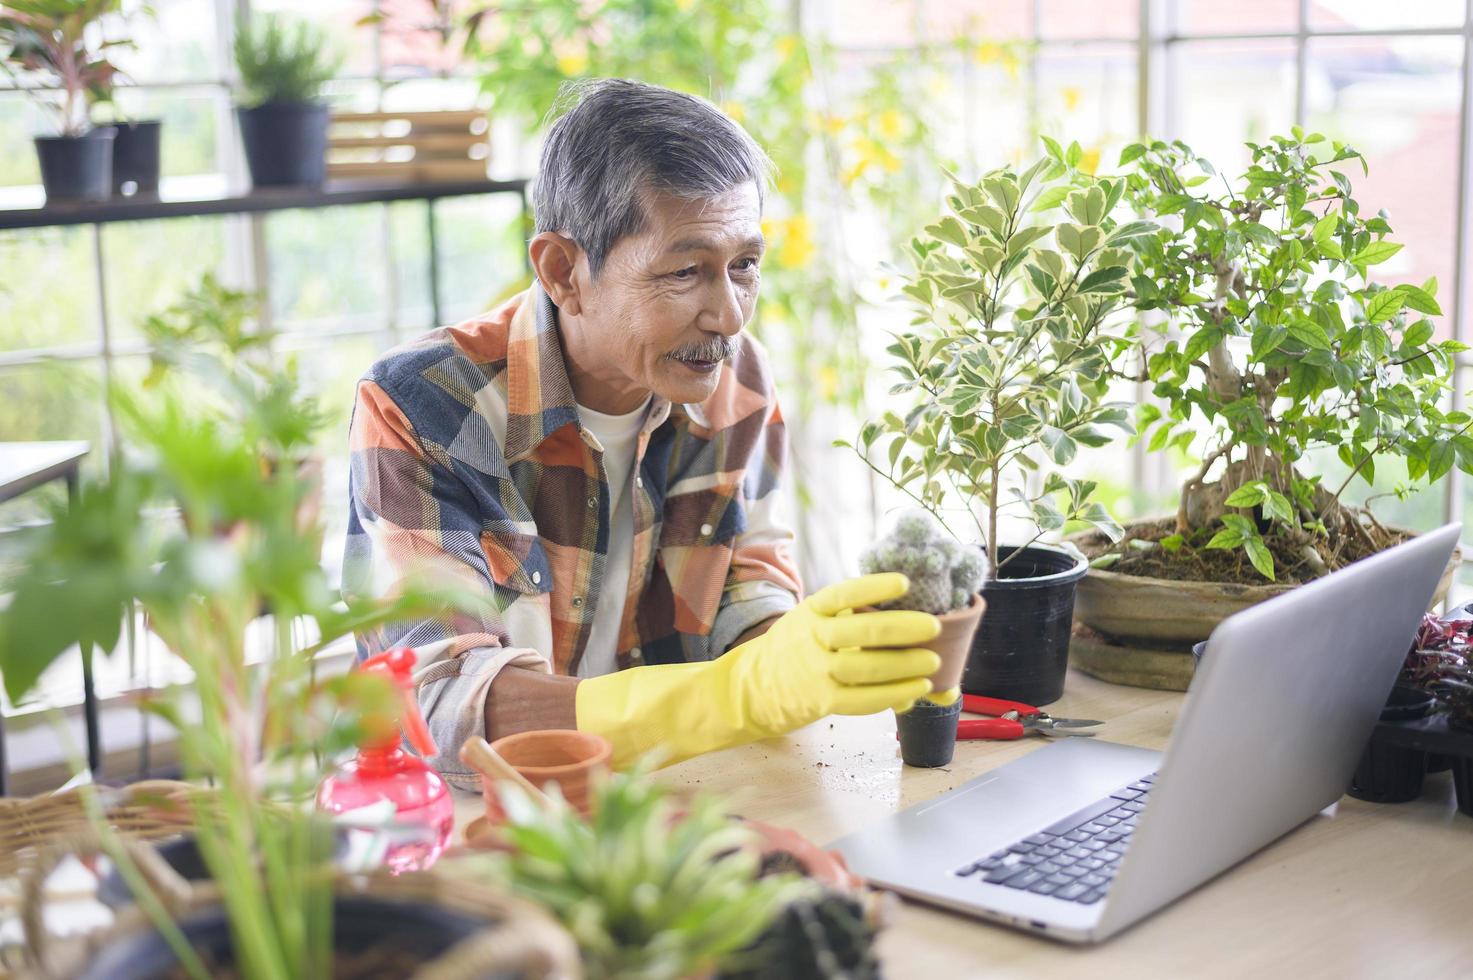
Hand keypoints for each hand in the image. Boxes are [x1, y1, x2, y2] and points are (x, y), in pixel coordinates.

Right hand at [576, 572, 941, 767]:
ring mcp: (814, 671)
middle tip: (933, 626)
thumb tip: (905, 622)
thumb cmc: (792, 651)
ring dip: (904, 666)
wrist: (749, 689)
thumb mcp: (810, 622)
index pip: (843, 593)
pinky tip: (914, 690)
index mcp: (811, 612)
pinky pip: (861, 700)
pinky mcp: (819, 701)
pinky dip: (891, 695)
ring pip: (866, 669)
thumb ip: (848, 620)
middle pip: (860, 632)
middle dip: (901, 629)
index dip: (874, 587)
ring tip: (932, 662)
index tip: (904, 582)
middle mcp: (811, 638)